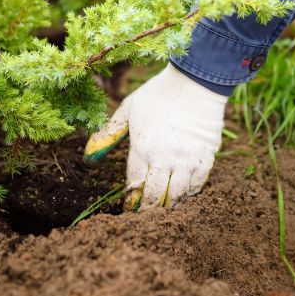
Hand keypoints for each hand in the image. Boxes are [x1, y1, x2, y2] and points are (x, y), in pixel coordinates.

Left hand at [84, 64, 226, 210]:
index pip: (134, 186)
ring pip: (177, 195)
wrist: (196, 82)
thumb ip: (109, 134)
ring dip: (169, 204)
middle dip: (148, 209)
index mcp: (142, 148)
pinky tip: (183, 192)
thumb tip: (88, 157)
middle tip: (145, 214)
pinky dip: (189, 192)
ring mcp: (187, 159)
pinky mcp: (206, 157)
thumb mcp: (129, 110)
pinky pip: (198, 184)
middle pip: (155, 196)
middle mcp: (165, 158)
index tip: (129, 207)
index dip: (130, 201)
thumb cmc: (159, 94)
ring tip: (163, 206)